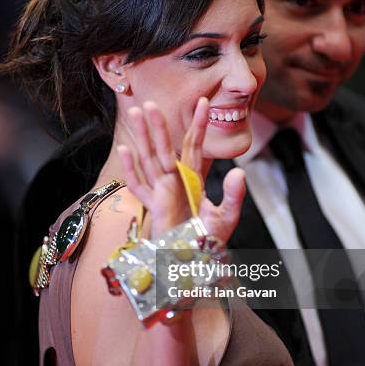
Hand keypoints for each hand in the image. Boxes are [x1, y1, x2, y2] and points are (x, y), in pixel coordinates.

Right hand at [117, 98, 245, 242]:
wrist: (195, 263)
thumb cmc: (208, 241)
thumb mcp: (226, 217)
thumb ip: (233, 195)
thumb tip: (238, 171)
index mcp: (193, 179)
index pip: (194, 146)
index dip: (198, 125)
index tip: (204, 102)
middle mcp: (176, 182)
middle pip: (165, 147)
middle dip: (159, 125)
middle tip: (151, 102)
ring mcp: (162, 193)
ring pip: (150, 159)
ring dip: (143, 137)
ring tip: (136, 114)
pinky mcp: (153, 208)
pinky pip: (140, 186)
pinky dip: (132, 169)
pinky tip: (126, 149)